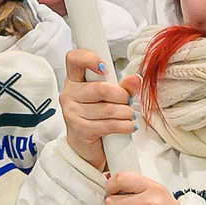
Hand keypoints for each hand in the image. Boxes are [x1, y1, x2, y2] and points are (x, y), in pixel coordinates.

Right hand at [61, 49, 137, 171]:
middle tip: (128, 102)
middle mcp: (69, 94)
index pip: (74, 59)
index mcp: (74, 80)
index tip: (105, 68)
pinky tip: (128, 126)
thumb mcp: (110, 98)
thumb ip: (123, 87)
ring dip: (126, 113)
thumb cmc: (98, 117)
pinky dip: (125, 126)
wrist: (86, 146)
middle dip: (122, 96)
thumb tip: (136, 78)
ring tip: (128, 116)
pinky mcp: (80, 129)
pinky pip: (109, 125)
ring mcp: (72, 112)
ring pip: (109, 109)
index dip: (89, 58)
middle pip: (101, 88)